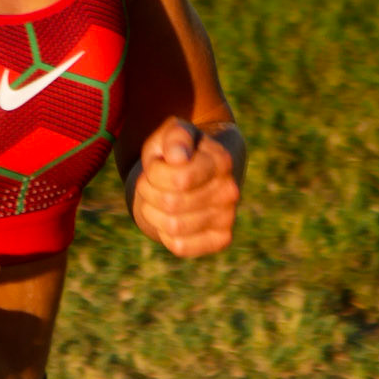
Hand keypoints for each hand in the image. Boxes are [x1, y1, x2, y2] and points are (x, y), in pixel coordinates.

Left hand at [130, 118, 241, 258]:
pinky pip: (180, 246)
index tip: (158, 164)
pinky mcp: (221, 239)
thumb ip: (175, 136)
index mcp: (221, 160)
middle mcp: (229, 191)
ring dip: (153, 211)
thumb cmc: (180, 150)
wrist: (198, 171)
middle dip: (149, 191)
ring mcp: (228, 217)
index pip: (178, 179)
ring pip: (172, 226)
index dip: (155, 172)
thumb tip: (177, 158)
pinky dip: (165, 232)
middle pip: (170, 203)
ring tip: (159, 197)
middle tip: (153, 182)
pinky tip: (169, 216)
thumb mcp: (173, 132)